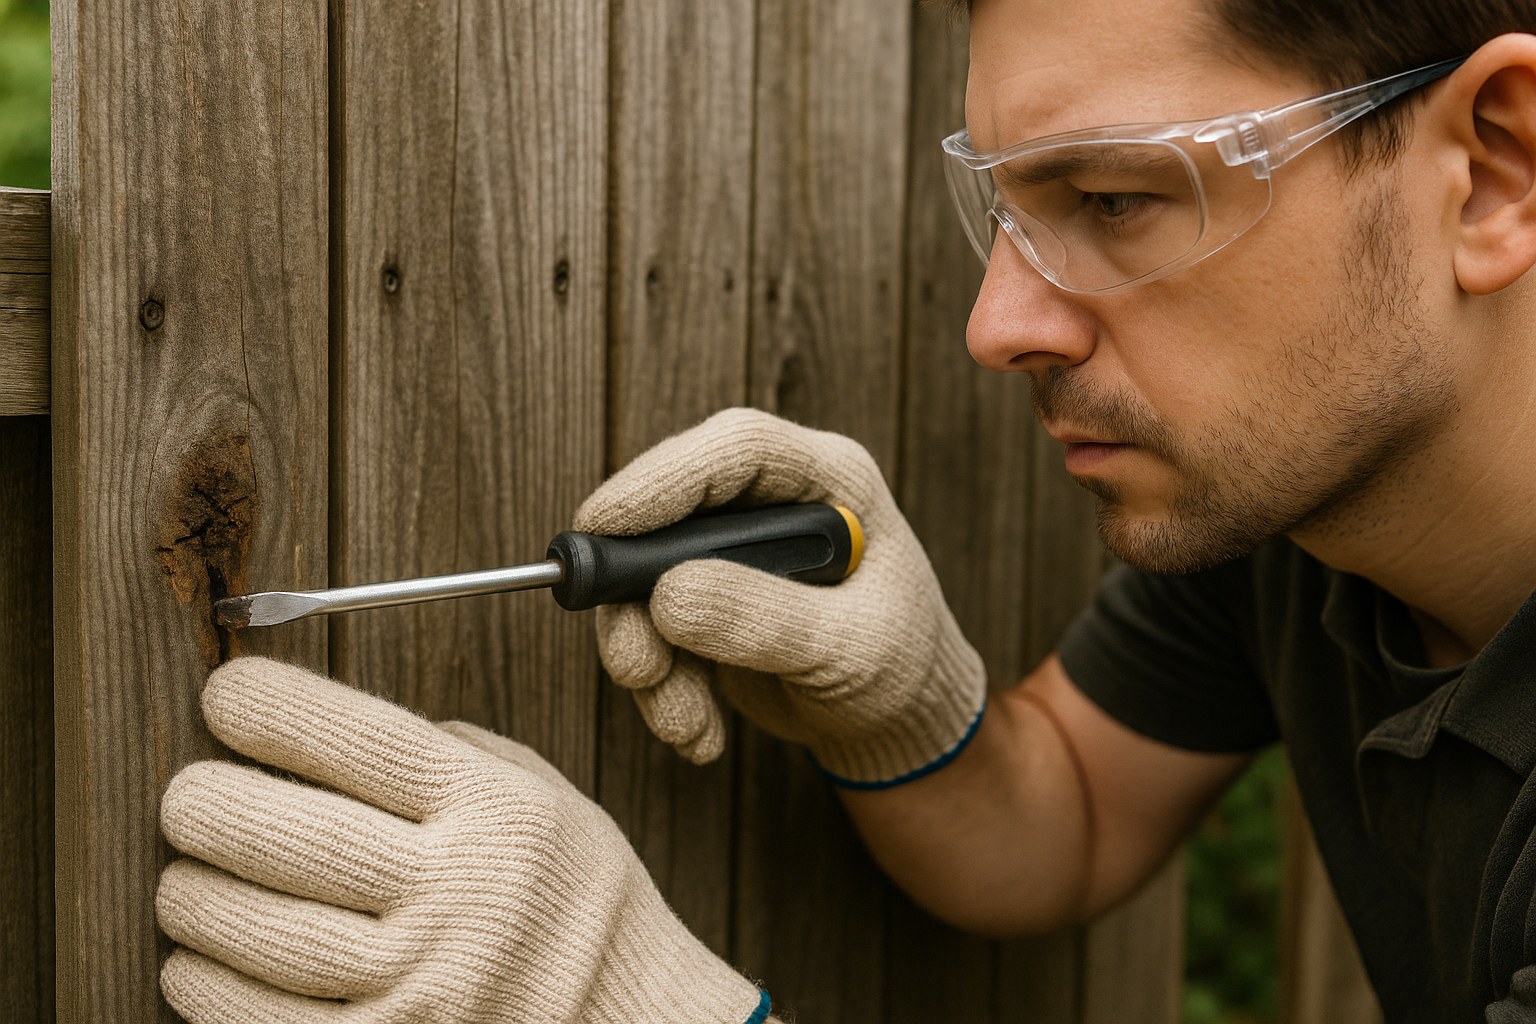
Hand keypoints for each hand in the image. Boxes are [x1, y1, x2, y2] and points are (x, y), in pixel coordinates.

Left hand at [155, 656, 769, 1023]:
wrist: (625, 1017)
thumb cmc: (567, 893)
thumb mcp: (540, 793)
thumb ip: (445, 752)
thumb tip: (315, 728)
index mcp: (495, 812)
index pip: (360, 741)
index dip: (271, 708)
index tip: (225, 697)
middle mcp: (458, 895)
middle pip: (289, 834)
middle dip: (206, 804)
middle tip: (187, 796)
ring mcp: (422, 985)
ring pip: (254, 931)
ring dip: (192, 896)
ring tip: (188, 877)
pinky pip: (252, 1019)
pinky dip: (203, 982)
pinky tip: (200, 957)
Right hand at [576, 407, 986, 786]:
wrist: (899, 723)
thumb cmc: (901, 667)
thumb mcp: (849, 649)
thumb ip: (766, 620)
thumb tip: (666, 598)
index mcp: (827, 479)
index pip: (739, 449)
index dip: (664, 478)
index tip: (602, 526)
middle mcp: (771, 502)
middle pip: (671, 511)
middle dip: (636, 595)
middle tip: (634, 665)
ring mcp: (731, 550)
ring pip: (645, 579)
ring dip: (648, 660)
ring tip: (685, 724)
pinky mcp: (703, 599)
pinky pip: (650, 629)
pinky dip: (663, 688)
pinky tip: (699, 732)